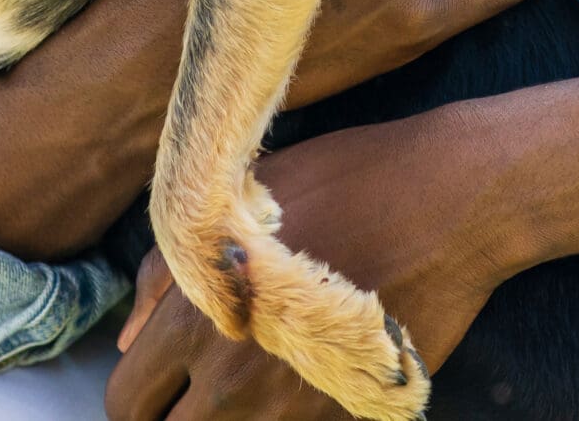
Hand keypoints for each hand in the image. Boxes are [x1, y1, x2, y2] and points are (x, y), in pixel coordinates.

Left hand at [104, 112, 505, 420]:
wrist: (451, 199)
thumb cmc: (348, 181)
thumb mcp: (242, 201)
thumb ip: (168, 274)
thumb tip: (127, 340)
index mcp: (199, 317)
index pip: (126, 398)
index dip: (136, 394)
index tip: (157, 381)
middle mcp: (236, 375)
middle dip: (171, 417)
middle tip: (194, 393)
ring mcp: (294, 406)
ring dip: (228, 420)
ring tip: (253, 385)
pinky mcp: (347, 416)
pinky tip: (296, 389)